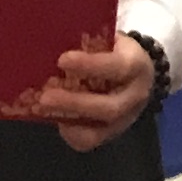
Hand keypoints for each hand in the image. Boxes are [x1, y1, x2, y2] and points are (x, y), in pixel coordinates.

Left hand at [32, 41, 155, 153]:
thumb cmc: (115, 51)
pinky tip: (57, 120)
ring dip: (69, 120)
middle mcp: (136, 95)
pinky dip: (71, 133)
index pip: (117, 67)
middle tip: (45, 97)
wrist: (139, 72)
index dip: (90, 65)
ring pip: (100, 129)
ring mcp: (126, 118)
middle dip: (75, 103)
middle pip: (110, 107)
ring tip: (42, 109)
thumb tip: (49, 41)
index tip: (62, 60)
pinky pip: (91, 140)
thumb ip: (87, 43)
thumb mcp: (109, 40)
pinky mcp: (113, 132)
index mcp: (136, 65)